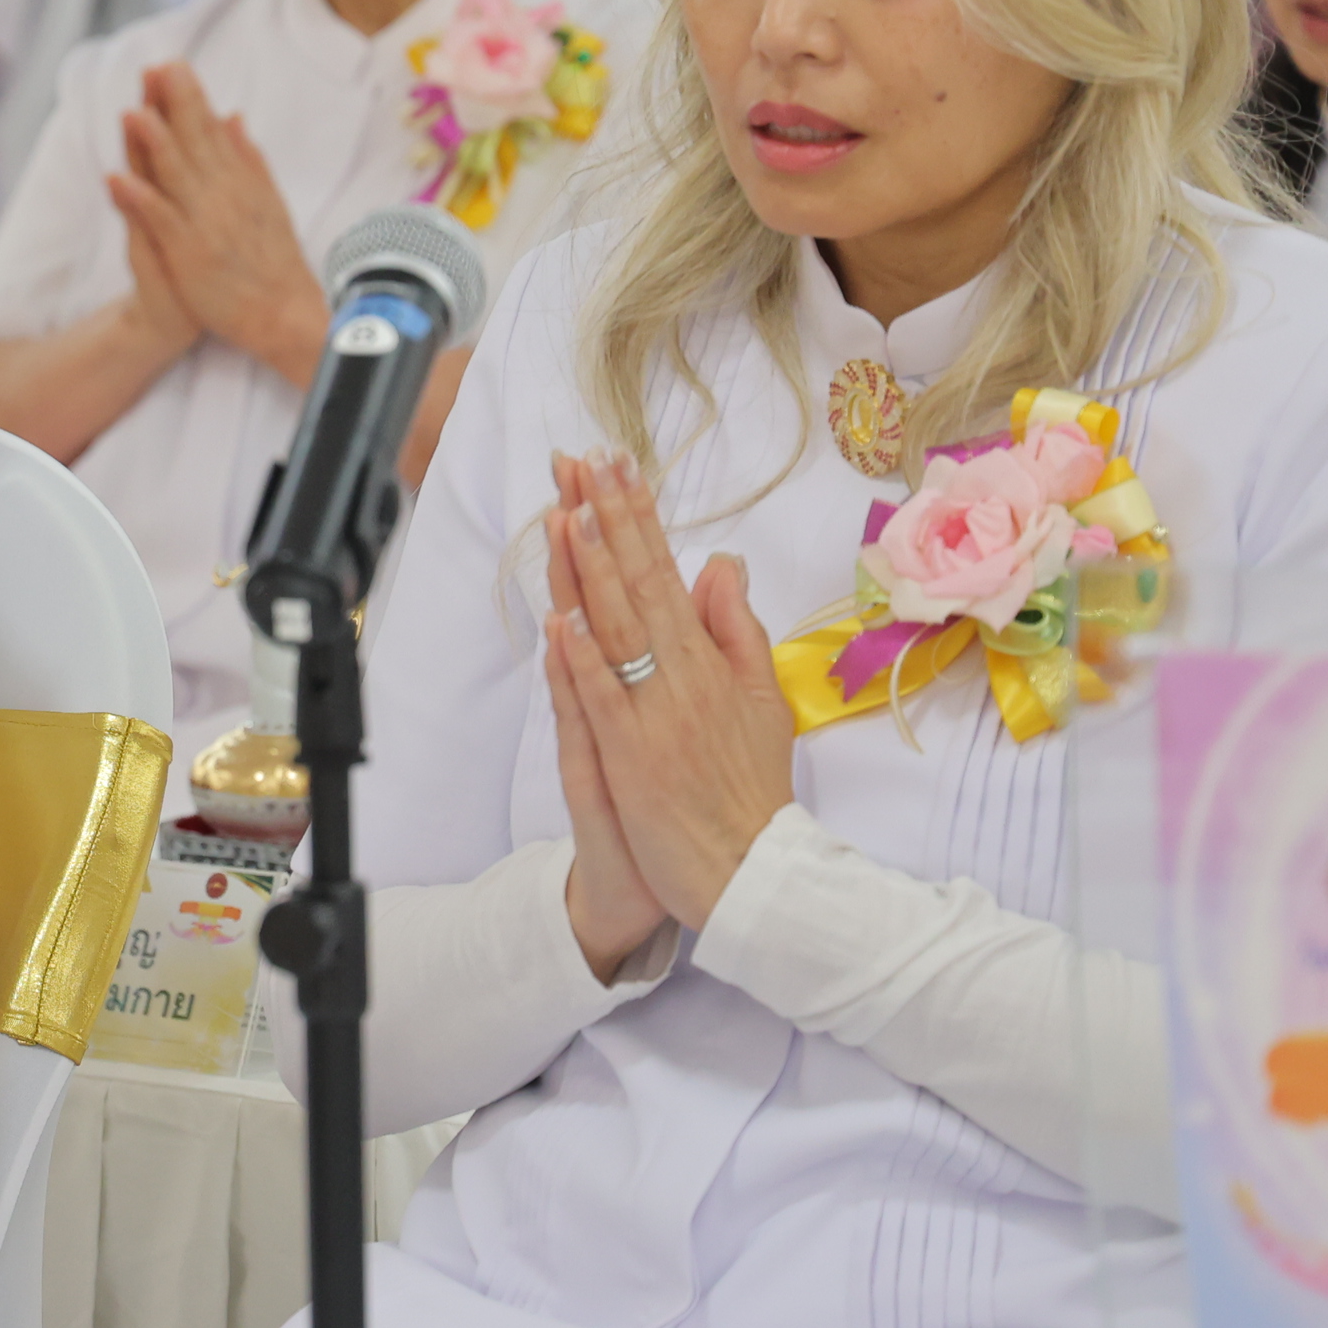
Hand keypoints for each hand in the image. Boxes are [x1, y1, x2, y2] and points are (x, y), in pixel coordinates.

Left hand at [108, 62, 325, 382]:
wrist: (285, 315)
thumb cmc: (273, 262)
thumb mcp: (267, 200)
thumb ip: (247, 158)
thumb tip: (232, 117)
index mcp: (239, 180)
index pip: (210, 131)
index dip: (190, 97)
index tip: (172, 64)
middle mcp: (224, 194)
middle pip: (194, 142)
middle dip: (174, 103)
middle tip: (156, 67)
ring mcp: (205, 222)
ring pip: (176, 174)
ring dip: (154, 142)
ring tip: (132, 112)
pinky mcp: (190, 253)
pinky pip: (161, 222)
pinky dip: (140, 200)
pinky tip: (117, 179)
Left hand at [547, 452, 796, 937]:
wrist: (754, 868)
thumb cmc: (752, 788)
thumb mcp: (764, 700)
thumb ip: (739, 630)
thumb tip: (720, 563)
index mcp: (709, 659)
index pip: (666, 571)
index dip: (638, 516)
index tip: (616, 464)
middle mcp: (681, 676)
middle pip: (637, 584)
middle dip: (609, 518)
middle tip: (583, 459)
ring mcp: (654, 714)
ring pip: (616, 630)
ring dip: (591, 570)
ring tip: (569, 511)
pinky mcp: (631, 757)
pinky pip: (601, 699)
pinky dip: (582, 659)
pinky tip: (563, 617)